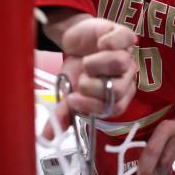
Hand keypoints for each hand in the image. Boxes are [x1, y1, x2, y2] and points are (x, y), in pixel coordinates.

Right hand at [42, 18, 137, 138]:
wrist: (75, 40)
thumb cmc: (77, 68)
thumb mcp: (67, 91)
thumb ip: (63, 113)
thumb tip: (47, 138)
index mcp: (118, 94)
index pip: (116, 108)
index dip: (93, 106)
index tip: (72, 99)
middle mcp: (126, 76)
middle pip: (119, 88)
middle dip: (93, 86)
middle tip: (80, 80)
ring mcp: (127, 55)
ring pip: (121, 63)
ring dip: (97, 63)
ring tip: (87, 62)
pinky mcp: (124, 36)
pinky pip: (126, 39)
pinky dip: (110, 42)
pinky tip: (100, 43)